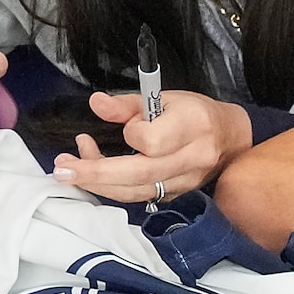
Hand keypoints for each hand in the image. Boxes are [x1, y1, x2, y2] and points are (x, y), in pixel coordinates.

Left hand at [55, 89, 252, 201]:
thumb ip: (128, 104)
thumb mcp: (166, 97)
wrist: (232, 138)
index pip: (151, 141)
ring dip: (98, 183)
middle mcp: (191, 158)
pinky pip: (140, 196)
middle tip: (61, 168)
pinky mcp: (178, 195)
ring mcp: (186, 181)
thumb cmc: (196, 113)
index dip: (132, 133)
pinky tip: (96, 174)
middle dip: (95, 173)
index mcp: (192, 126)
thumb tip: (96, 104)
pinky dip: (114, 188)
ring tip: (70, 170)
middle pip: (138, 174)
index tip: (130, 124)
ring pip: (135, 191)